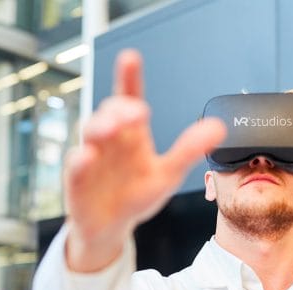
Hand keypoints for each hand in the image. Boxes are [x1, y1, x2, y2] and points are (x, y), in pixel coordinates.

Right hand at [64, 49, 225, 271]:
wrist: (111, 228)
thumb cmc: (135, 196)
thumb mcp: (167, 174)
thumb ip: (188, 150)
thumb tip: (218, 127)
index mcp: (132, 134)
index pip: (129, 98)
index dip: (129, 78)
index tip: (130, 59)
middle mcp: (109, 139)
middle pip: (110, 112)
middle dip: (121, 109)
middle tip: (137, 112)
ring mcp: (91, 156)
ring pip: (90, 131)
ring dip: (101, 126)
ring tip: (113, 128)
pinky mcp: (76, 180)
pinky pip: (74, 165)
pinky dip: (80, 160)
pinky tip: (89, 157)